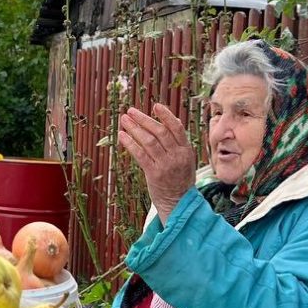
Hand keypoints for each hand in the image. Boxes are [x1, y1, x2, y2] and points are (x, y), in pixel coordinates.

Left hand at [117, 103, 196, 223]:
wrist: (178, 203)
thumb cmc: (179, 179)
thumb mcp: (185, 160)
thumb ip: (177, 143)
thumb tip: (168, 121)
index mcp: (186, 150)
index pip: (177, 128)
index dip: (166, 115)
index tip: (155, 105)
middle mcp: (177, 156)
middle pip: (160, 132)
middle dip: (144, 119)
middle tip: (130, 111)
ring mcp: (165, 165)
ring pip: (148, 141)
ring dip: (134, 128)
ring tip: (123, 120)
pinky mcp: (154, 174)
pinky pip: (140, 155)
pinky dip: (130, 143)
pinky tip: (122, 135)